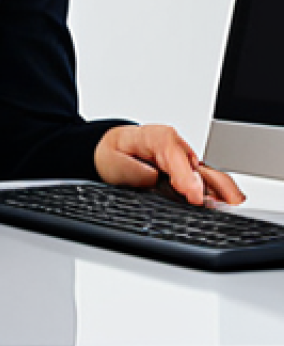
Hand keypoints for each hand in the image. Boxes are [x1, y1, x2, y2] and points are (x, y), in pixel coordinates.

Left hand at [94, 124, 245, 205]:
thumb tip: (154, 178)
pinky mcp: (189, 173)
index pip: (177, 157)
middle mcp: (177, 147)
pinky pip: (207, 184)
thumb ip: (133, 171)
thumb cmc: (115, 154)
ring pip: (210, 175)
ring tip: (232, 207)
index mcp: (158, 138)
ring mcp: (185, 160)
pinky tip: (225, 205)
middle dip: (217, 185)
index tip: (194, 196)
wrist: (114, 150)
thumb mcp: (114, 161)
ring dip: (222, 191)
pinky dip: (217, 194)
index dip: (187, 178)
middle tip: (227, 204)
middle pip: (202, 166)